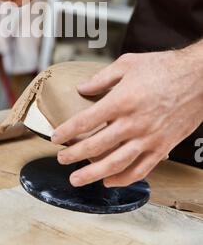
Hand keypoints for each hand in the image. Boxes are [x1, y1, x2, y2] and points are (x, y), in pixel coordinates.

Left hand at [52, 47, 202, 187]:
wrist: (198, 77)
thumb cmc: (163, 67)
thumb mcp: (128, 63)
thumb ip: (102, 78)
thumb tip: (81, 88)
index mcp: (121, 100)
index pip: (85, 121)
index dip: (67, 131)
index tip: (55, 137)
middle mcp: (133, 123)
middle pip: (96, 146)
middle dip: (74, 155)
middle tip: (61, 159)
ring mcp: (148, 138)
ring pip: (116, 164)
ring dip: (93, 174)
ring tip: (77, 179)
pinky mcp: (162, 147)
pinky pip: (141, 169)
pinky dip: (124, 179)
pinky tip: (109, 180)